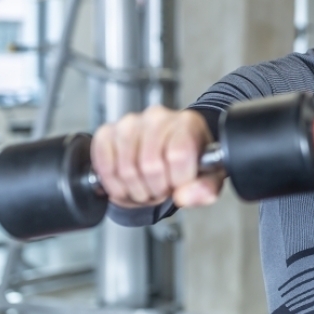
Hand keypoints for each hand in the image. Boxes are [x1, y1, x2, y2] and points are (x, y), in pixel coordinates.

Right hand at [91, 106, 222, 209]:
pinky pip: (103, 165)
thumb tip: (183, 196)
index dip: (177, 180)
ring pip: (126, 169)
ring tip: (146, 186)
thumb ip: (205, 188)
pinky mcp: (107, 132)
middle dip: (155, 189)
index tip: (179, 183)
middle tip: (161, 189)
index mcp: (187, 123)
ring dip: (135, 190)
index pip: (178, 155)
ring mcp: (129, 123)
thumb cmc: (190, 161)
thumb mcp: (210, 176)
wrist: (170, 150)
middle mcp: (157, 117)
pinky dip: (114, 184)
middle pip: (150, 165)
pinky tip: (127, 184)